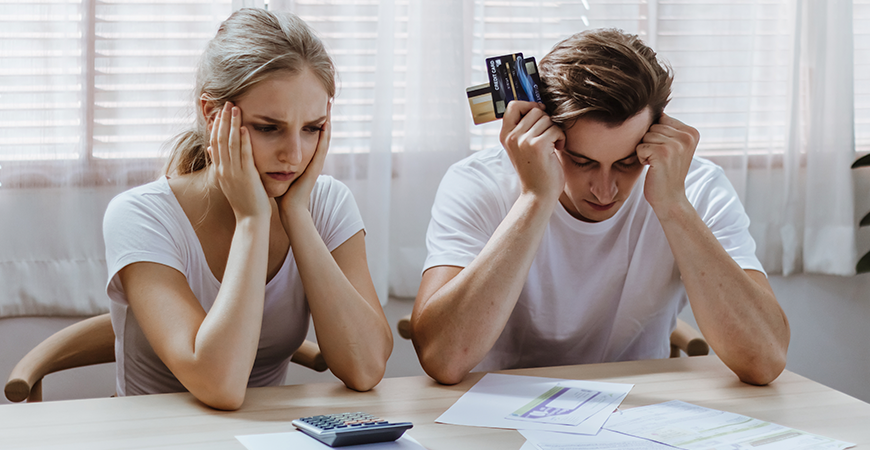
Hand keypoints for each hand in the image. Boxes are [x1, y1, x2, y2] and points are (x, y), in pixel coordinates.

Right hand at [207, 102, 270, 220]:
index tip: (219, 112)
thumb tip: (211, 148)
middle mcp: (224, 169)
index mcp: (220, 170)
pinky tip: (245, 128)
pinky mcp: (247, 176)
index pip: (215, 143)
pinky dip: (244, 141)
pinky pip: (244, 155)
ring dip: (232, 124)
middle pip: (220, 139)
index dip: (216, 126)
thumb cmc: (244, 201)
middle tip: (226, 103)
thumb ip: (221, 163)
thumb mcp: (229, 181)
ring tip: (235, 108)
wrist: (250, 220)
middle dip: (223, 120)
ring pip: (230, 144)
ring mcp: (234, 172)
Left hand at [277, 102, 331, 218]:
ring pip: (323, 137)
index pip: (306, 132)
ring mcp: (315, 162)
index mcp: (301, 156)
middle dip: (321, 115)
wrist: (289, 209)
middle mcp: (311, 156)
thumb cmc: (280, 191)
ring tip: (329, 104)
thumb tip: (253, 141)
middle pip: (317, 131)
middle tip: (325, 97)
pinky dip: (325, 136)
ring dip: (327, 121)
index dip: (308, 117)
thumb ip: (268, 155)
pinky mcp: (316, 168)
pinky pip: (322, 148)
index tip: (307, 100)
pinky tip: (327, 123)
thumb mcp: (274, 167)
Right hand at [499, 101, 565, 200]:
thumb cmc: (535, 170)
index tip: (539, 115)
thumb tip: (539, 105)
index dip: (529, 105)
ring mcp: (523, 141)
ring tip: (552, 145)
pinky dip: (561, 138)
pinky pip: (555, 129)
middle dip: (547, 121)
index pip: (513, 105)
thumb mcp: (522, 147)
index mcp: (505, 135)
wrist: (538, 194)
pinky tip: (557, 149)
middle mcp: (512, 136)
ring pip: (547, 119)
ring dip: (555, 130)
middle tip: (548, 137)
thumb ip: (524, 128)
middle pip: (535, 110)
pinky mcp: (537, 146)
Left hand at [636, 113, 699, 210]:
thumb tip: (653, 106)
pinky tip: (652, 168)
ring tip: (657, 163)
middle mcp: (687, 136)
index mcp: (691, 132)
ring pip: (644, 136)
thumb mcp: (672, 146)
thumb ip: (667, 128)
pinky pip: (640, 147)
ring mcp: (676, 145)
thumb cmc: (665, 171)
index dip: (656, 136)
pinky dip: (641, 158)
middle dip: (649, 143)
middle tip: (660, 160)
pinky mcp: (663, 154)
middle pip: (651, 127)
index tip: (665, 153)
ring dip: (645, 150)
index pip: (660, 119)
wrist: (670, 198)